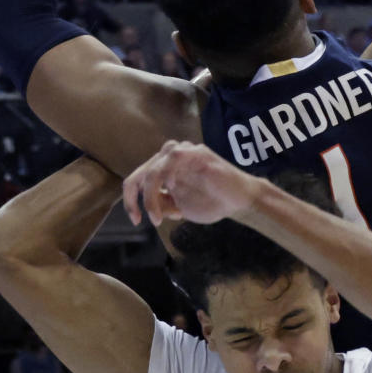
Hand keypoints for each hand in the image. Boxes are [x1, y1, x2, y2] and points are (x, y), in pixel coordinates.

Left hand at [123, 140, 260, 226]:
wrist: (240, 201)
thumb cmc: (212, 202)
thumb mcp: (179, 207)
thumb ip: (163, 202)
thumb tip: (150, 202)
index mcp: (165, 167)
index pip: (138, 179)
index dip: (131, 200)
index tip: (136, 220)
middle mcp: (171, 156)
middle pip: (140, 173)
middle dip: (136, 199)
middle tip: (144, 219)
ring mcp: (184, 152)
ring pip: (152, 170)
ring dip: (150, 196)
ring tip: (159, 216)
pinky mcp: (195, 153)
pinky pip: (170, 162)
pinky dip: (163, 182)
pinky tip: (171, 197)